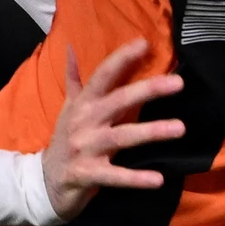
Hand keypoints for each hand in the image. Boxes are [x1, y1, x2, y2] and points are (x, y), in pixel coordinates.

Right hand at [41, 39, 185, 219]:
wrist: (44, 181)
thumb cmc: (64, 140)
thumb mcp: (68, 108)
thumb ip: (74, 79)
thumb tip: (70, 47)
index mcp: (83, 104)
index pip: (102, 75)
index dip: (121, 58)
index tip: (144, 43)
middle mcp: (84, 122)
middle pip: (118, 101)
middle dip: (148, 90)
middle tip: (178, 83)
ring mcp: (85, 149)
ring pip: (121, 137)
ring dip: (151, 132)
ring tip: (180, 128)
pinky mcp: (88, 175)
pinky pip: (115, 176)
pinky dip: (135, 179)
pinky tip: (158, 180)